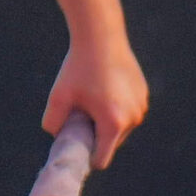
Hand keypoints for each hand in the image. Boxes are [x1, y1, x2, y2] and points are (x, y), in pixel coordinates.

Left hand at [41, 36, 147, 168]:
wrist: (101, 35)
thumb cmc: (77, 67)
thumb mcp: (58, 97)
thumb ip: (52, 125)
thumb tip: (57, 138)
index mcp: (113, 123)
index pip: (101, 160)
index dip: (87, 157)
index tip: (77, 145)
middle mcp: (132, 118)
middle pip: (111, 144)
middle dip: (97, 136)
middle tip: (83, 114)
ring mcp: (141, 106)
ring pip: (121, 129)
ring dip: (107, 122)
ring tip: (94, 99)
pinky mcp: (144, 95)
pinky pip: (128, 113)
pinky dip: (117, 108)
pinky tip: (105, 89)